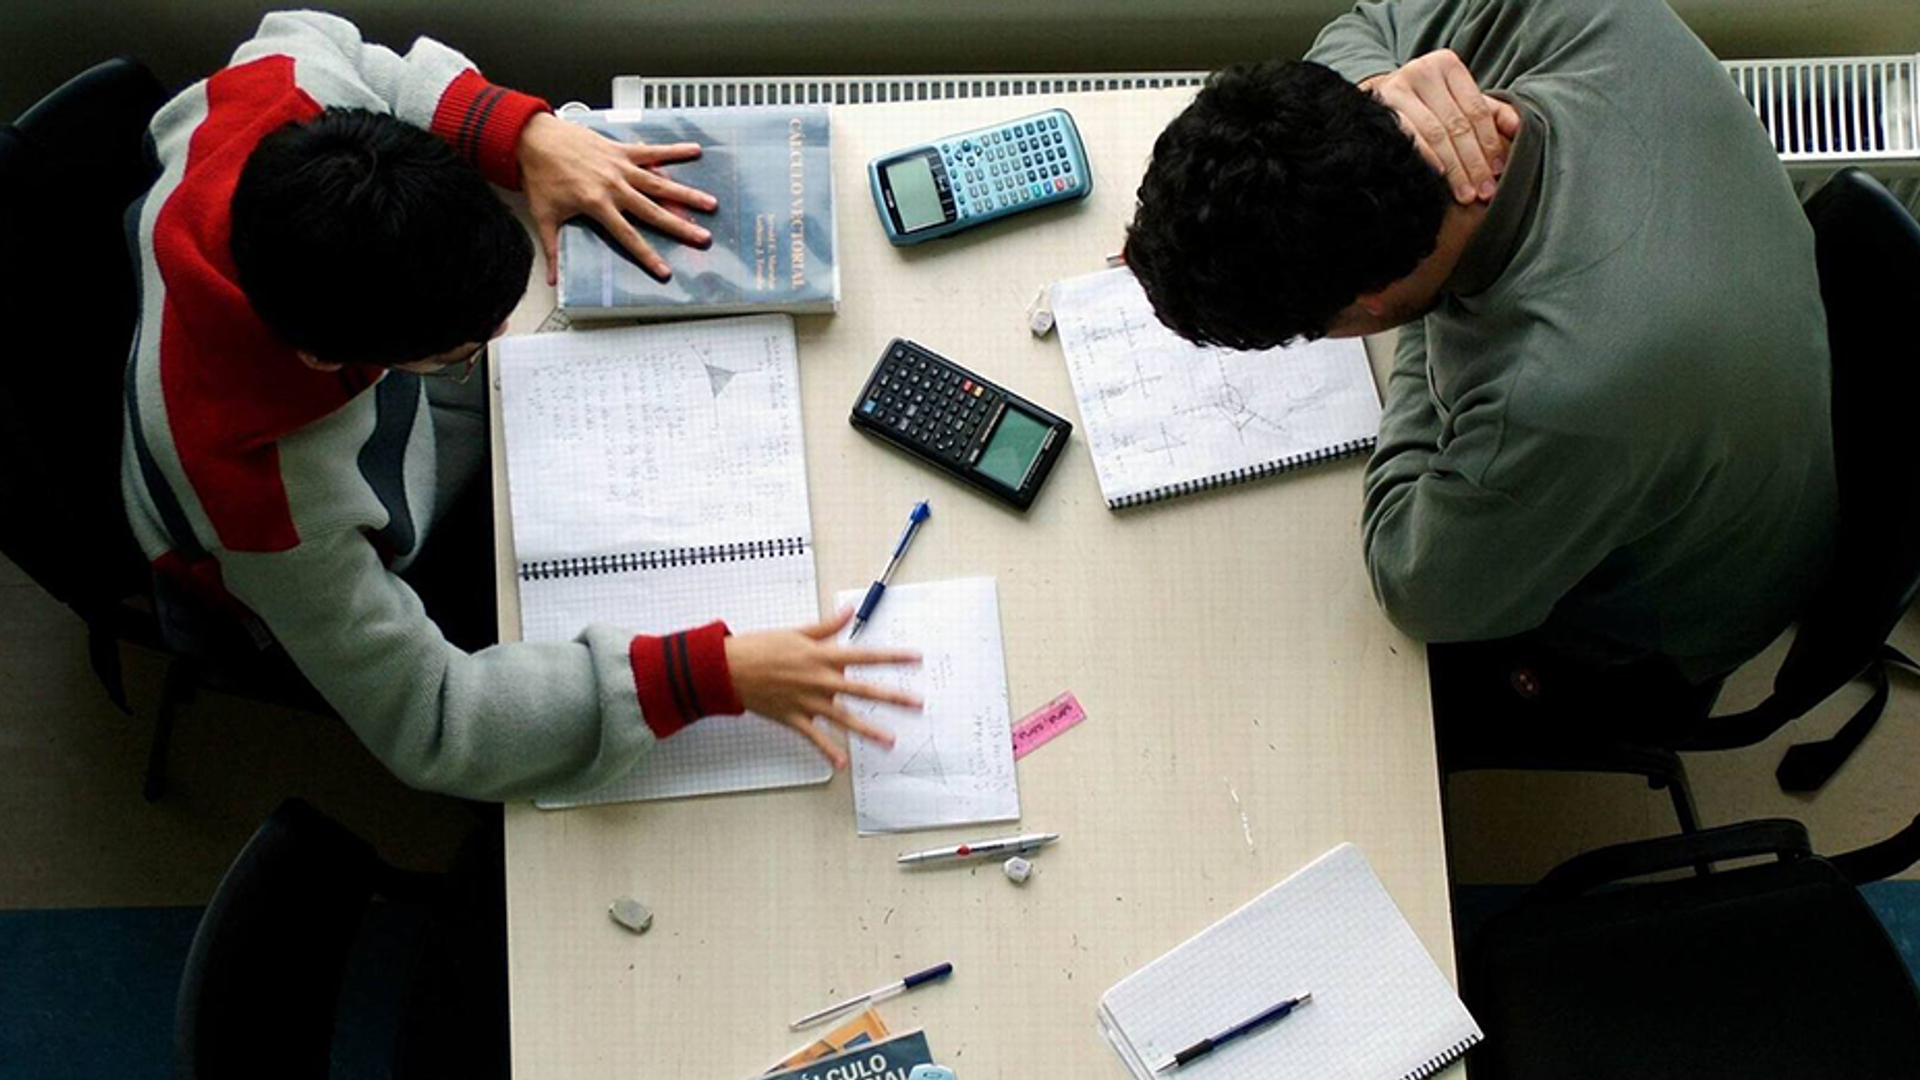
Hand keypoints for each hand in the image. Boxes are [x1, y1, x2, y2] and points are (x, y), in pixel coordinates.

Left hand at [515, 111, 719, 285]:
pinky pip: (652, 150)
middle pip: (653, 211)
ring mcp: (620, 167)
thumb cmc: (540, 174)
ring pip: (660, 182)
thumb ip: (552, 249)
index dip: (647, 256)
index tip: (664, 271)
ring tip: (710, 203)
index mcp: (597, 205)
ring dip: (687, 193)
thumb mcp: (544, 216)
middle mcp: (613, 186)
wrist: (533, 138)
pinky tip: (694, 150)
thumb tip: (552, 278)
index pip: (628, 237)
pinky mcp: (620, 150)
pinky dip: (673, 150)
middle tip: (702, 238)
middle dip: (680, 226)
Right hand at [724, 608, 921, 768]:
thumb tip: (847, 611)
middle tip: (916, 704)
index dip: (893, 657)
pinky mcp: (794, 718)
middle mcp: (820, 680)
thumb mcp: (797, 632)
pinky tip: (843, 764)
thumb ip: (826, 626)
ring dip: (869, 731)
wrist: (728, 669)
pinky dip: (829, 751)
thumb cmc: (760, 647)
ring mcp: (808, 702)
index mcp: (822, 656)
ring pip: (845, 719)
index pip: (866, 656)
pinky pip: (815, 738)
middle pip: (864, 690)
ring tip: (890, 741)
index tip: (914, 658)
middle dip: (893, 697)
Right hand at [1360, 49, 1520, 204]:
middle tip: (1483, 190)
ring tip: (1465, 193)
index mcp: (1446, 64)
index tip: (1497, 171)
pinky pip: (1409, 140)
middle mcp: (1421, 71)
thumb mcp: (1459, 102)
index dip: (1489, 142)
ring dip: (1454, 168)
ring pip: (1435, 134)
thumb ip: (1492, 113)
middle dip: (1473, 161)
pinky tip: (1437, 181)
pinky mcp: (1379, 110)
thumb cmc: (1427, 105)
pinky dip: (1426, 161)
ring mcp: (1397, 89)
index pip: (1476, 109)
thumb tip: (1517, 127)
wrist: (1378, 102)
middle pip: (1457, 124)